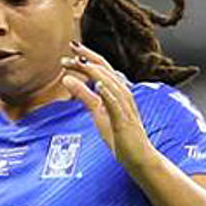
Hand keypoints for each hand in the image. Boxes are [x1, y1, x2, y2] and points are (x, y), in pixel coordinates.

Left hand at [59, 44, 153, 172]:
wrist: (138, 157)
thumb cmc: (119, 135)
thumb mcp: (97, 112)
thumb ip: (84, 95)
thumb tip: (67, 79)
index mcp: (116, 91)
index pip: (101, 68)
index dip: (86, 56)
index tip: (70, 48)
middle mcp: (123, 94)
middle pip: (105, 70)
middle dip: (87, 58)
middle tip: (70, 48)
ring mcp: (125, 107)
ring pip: (111, 84)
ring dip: (95, 72)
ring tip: (80, 62)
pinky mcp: (124, 121)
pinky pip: (117, 105)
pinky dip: (108, 94)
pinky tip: (98, 85)